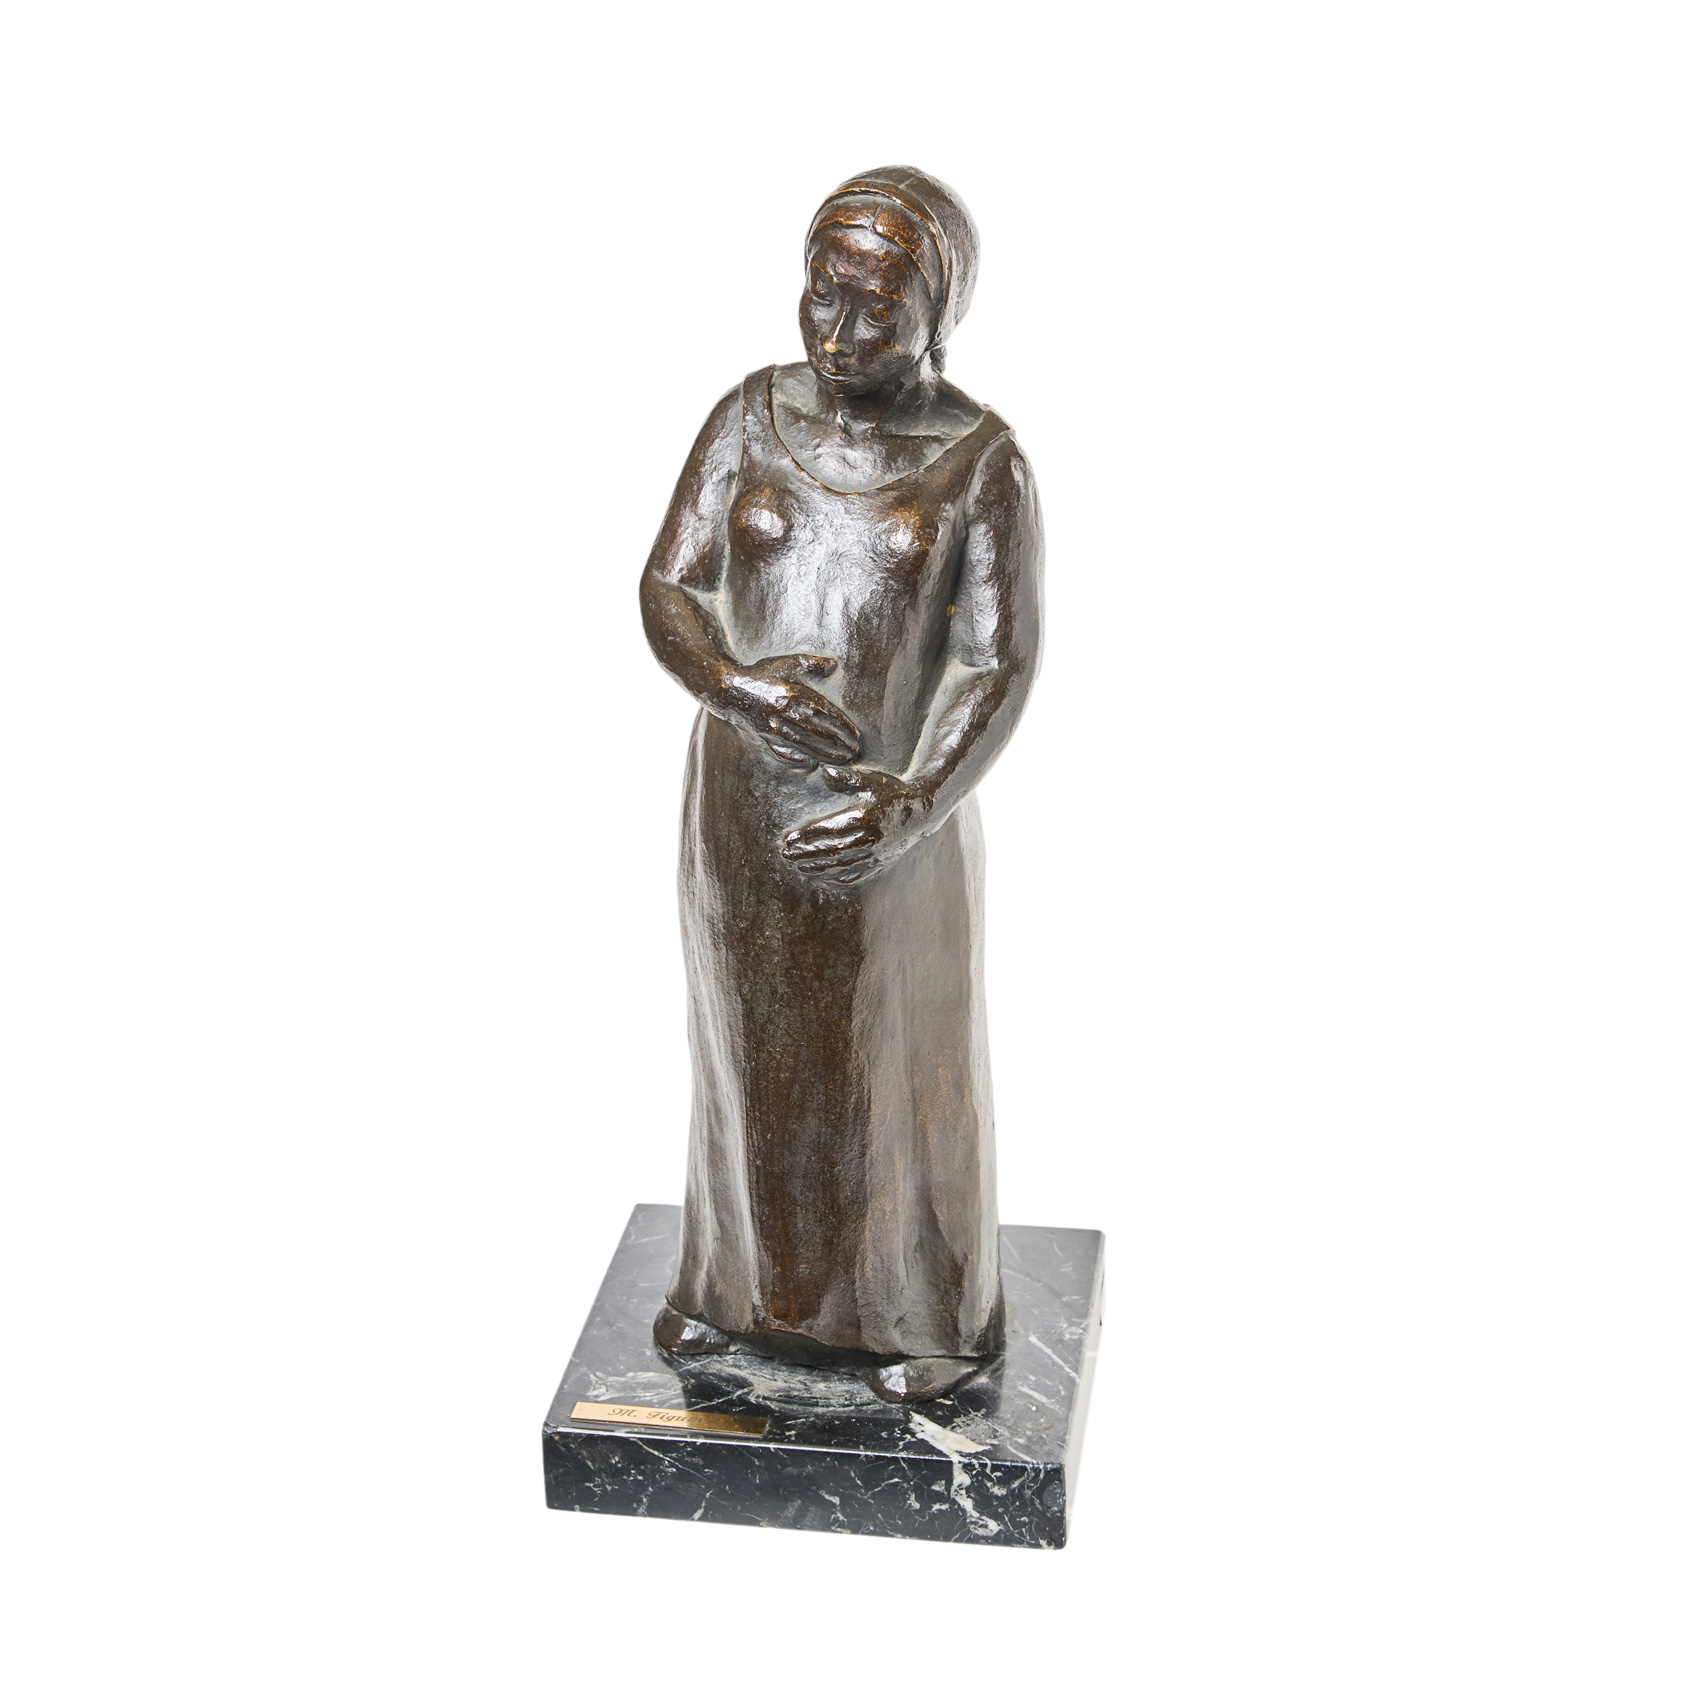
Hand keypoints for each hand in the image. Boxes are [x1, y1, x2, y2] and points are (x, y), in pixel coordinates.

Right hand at [720, 654, 859, 766]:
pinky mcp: (763, 735)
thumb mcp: (786, 663)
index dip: (841, 724)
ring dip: (825, 753)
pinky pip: (782, 750)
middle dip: (838, 743)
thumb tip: (833, 665)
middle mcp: (783, 711)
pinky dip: (796, 758)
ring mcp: (773, 725)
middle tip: (854, 751)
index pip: (823, 712)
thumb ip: (811, 663)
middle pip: (817, 731)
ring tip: (842, 759)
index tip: (856, 734)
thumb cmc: (761, 674)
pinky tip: (810, 763)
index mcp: (791, 692)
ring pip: (803, 744)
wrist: (728, 688)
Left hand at [781, 765, 925, 884]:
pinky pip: (857, 875)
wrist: (923, 810)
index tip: (788, 840)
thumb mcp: (871, 781)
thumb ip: (847, 779)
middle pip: (831, 851)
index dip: (807, 837)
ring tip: (799, 866)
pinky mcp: (881, 863)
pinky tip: (824, 876)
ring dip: (818, 868)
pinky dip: (838, 877)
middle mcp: (869, 839)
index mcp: (864, 818)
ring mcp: (875, 854)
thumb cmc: (893, 792)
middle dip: (806, 854)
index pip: (829, 831)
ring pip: (842, 866)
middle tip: (786, 855)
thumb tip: (824, 773)